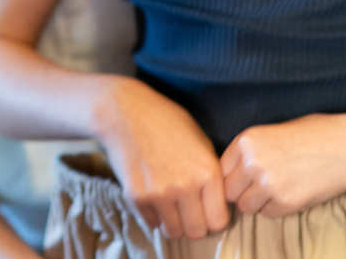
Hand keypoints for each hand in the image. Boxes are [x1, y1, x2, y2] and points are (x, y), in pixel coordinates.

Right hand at [96, 77, 229, 238]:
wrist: (126, 111)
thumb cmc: (166, 120)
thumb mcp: (200, 139)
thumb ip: (210, 171)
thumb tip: (218, 200)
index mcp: (207, 171)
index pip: (219, 221)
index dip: (214, 216)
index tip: (207, 209)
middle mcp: (185, 186)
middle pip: (197, 232)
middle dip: (194, 223)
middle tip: (188, 209)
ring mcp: (159, 193)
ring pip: (174, 232)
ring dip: (173, 221)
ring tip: (170, 202)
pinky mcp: (137, 197)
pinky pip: (152, 223)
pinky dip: (154, 214)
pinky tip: (153, 193)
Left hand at [220, 115, 345, 217]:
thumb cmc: (312, 134)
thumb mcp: (272, 132)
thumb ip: (251, 150)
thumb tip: (234, 171)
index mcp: (246, 140)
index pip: (221, 169)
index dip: (232, 175)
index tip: (243, 177)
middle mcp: (252, 162)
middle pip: (229, 191)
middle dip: (242, 191)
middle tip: (259, 186)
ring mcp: (268, 183)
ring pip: (246, 206)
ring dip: (257, 202)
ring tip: (276, 188)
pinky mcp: (285, 202)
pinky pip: (267, 214)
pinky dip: (275, 209)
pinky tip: (290, 192)